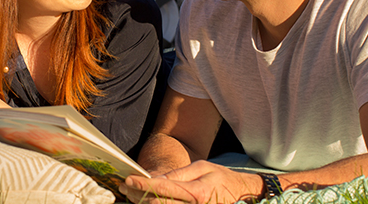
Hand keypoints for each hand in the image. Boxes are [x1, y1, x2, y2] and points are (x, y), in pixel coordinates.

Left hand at [120, 161, 261, 203]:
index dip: (142, 184)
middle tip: (124, 186)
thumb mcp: (202, 168)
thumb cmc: (222, 179)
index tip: (128, 179)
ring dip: (142, 203)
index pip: (162, 188)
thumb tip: (155, 178)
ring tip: (129, 194)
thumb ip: (178, 175)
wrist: (243, 195)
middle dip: (137, 195)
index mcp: (195, 192)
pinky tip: (145, 201)